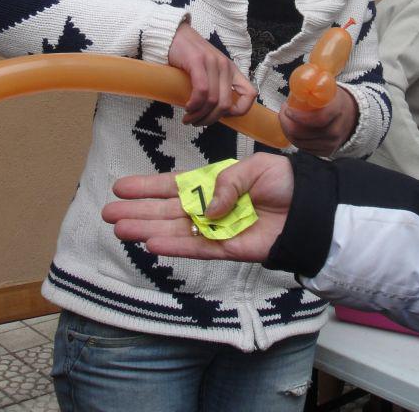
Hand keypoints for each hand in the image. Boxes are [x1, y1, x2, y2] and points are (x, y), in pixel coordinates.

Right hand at [102, 153, 292, 261]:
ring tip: (120, 230)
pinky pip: (197, 249)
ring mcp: (216, 230)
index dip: (147, 187)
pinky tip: (152, 244)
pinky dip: (176, 247)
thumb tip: (205, 208)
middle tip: (109, 215)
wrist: (310, 208)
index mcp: (212, 184)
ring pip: (175, 231)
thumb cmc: (284, 183)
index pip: (174, 185)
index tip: (121, 188)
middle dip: (138, 212)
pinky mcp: (228, 249)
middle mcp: (209, 208)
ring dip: (148, 230)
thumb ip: (225, 184)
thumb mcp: (254, 169)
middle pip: (167, 210)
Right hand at [168, 22, 256, 125]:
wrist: (174, 34)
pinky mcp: (197, 61)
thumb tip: (214, 112)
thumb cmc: (188, 56)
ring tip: (188, 118)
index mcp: (231, 70)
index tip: (223, 117)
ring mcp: (212, 62)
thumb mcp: (208, 71)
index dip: (241, 110)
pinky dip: (195, 104)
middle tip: (197, 122)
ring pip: (213, 100)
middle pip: (226, 103)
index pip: (250, 93)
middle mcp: (225, 66)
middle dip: (211, 119)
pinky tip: (188, 107)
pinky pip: (201, 90)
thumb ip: (215, 86)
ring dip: (200, 115)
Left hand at [278, 86, 358, 156]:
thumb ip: (313, 85)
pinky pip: (304, 148)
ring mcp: (332, 144)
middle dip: (287, 123)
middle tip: (283, 112)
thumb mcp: (326, 87)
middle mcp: (336, 130)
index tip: (287, 109)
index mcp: (337, 110)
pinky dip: (294, 139)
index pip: (318, 118)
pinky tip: (292, 128)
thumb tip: (297, 83)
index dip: (299, 116)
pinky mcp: (326, 152)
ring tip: (286, 119)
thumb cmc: (333, 99)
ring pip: (300, 143)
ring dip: (288, 131)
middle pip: (304, 133)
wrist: (351, 115)